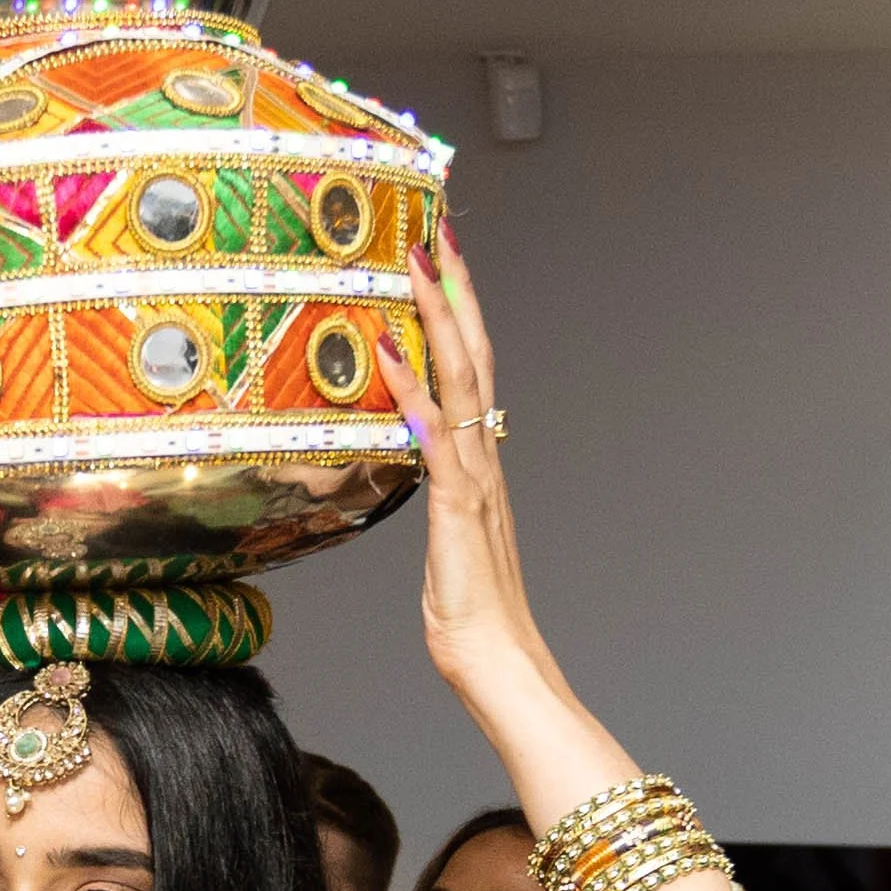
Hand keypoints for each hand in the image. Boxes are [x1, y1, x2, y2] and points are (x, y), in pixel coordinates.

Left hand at [377, 227, 564, 704]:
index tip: (444, 264)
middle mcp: (483, 459)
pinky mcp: (458, 507)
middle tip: (439, 231)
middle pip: (475, 356)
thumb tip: (416, 462)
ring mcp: (474, 479)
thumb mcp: (446, 539)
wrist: (496, 659)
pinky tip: (394, 354)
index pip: (472, 372)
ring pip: (462, 380)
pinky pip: (435, 438)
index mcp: (479, 464)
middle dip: (456, 291)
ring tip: (419, 262)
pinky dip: (415, 392)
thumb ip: (437, 494)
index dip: (458, 316)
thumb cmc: (469, 612)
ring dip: (439, 318)